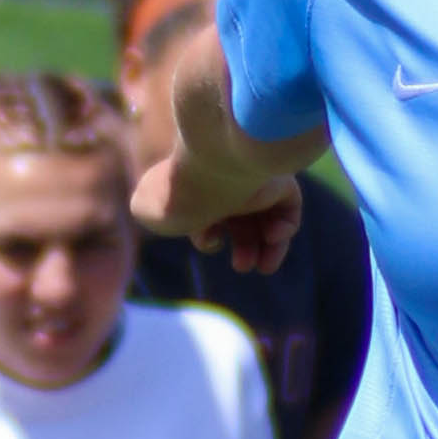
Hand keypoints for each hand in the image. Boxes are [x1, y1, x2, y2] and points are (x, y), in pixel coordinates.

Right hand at [132, 147, 300, 273]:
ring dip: (267, 247)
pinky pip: (290, 205)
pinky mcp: (279, 178)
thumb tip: (179, 215)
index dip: (208, 236)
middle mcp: (228, 181)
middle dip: (243, 249)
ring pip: (268, 217)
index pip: (209, 214)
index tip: (210, 239)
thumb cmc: (178, 193)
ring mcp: (255, 178)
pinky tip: (272, 235)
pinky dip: (286, 227)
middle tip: (243, 265)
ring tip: (262, 266)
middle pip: (242, 220)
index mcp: (198, 186)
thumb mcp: (147, 206)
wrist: (208, 172)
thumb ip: (152, 210)